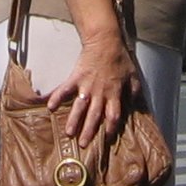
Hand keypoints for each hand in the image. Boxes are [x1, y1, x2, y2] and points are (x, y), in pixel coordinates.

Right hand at [45, 30, 138, 147]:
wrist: (105, 41)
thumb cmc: (120, 59)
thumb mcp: (133, 76)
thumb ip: (134, 92)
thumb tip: (136, 106)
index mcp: (114, 94)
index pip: (113, 116)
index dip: (110, 129)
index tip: (106, 140)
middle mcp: (100, 93)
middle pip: (94, 115)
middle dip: (89, 131)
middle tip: (83, 144)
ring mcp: (86, 85)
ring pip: (80, 106)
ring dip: (74, 120)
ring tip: (68, 133)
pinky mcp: (76, 77)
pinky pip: (65, 88)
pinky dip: (57, 96)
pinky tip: (49, 106)